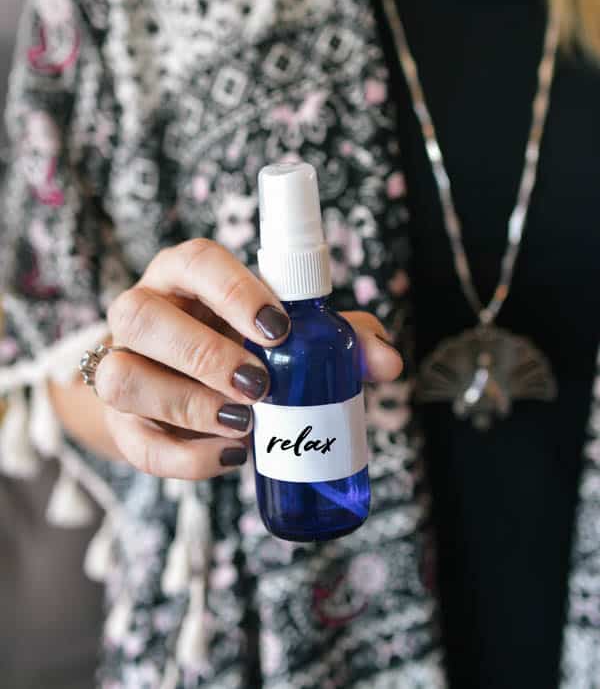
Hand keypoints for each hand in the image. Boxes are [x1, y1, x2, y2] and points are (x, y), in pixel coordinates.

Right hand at [94, 239, 402, 479]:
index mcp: (182, 275)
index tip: (278, 330)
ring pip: (121, 378)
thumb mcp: (287, 332)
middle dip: (204, 353)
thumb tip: (389, 362)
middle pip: (142, 317)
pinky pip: (136, 443)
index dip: (234, 290)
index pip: (195, 260)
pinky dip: (186, 457)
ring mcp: (119, 365)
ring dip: (187, 405)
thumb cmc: (240, 341)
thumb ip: (340, 338)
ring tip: (245, 424)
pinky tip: (231, 456)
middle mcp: (141, 311)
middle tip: (260, 385)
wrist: (180, 384)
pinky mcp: (119, 423)